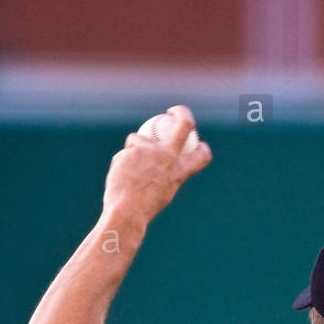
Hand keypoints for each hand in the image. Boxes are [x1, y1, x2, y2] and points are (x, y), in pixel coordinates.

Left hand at [101, 105, 211, 227]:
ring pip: (139, 140)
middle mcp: (169, 157)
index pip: (201, 156)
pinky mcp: (134, 148)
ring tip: (128, 175)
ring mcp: (152, 150)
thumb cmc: (144, 208)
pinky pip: (126, 151)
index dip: (202, 147)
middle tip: (173, 112)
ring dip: (132, 152)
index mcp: (180, 171)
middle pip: (184, 124)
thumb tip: (163, 166)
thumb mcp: (162, 193)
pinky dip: (122, 162)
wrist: (127, 211)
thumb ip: (165, 174)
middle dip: (182, 112)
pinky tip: (121, 177)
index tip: (196, 141)